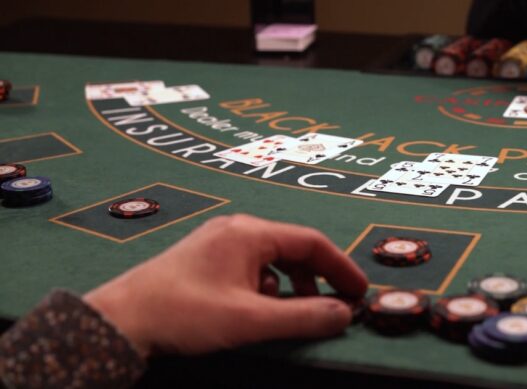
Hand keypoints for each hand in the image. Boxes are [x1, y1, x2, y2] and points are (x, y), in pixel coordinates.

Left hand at [83, 214, 368, 356]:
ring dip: (293, 284)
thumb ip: (303, 317)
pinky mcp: (206, 258)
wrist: (121, 320)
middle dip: (318, 277)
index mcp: (249, 233)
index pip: (311, 242)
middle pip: (293, 247)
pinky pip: (251, 266)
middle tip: (336, 305)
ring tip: (297, 312)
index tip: (360, 292)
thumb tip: (344, 314)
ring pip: (272, 258)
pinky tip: (258, 309)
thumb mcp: (250, 320)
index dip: (341, 267)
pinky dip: (267, 286)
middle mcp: (236, 230)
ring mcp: (218, 242)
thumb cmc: (184, 314)